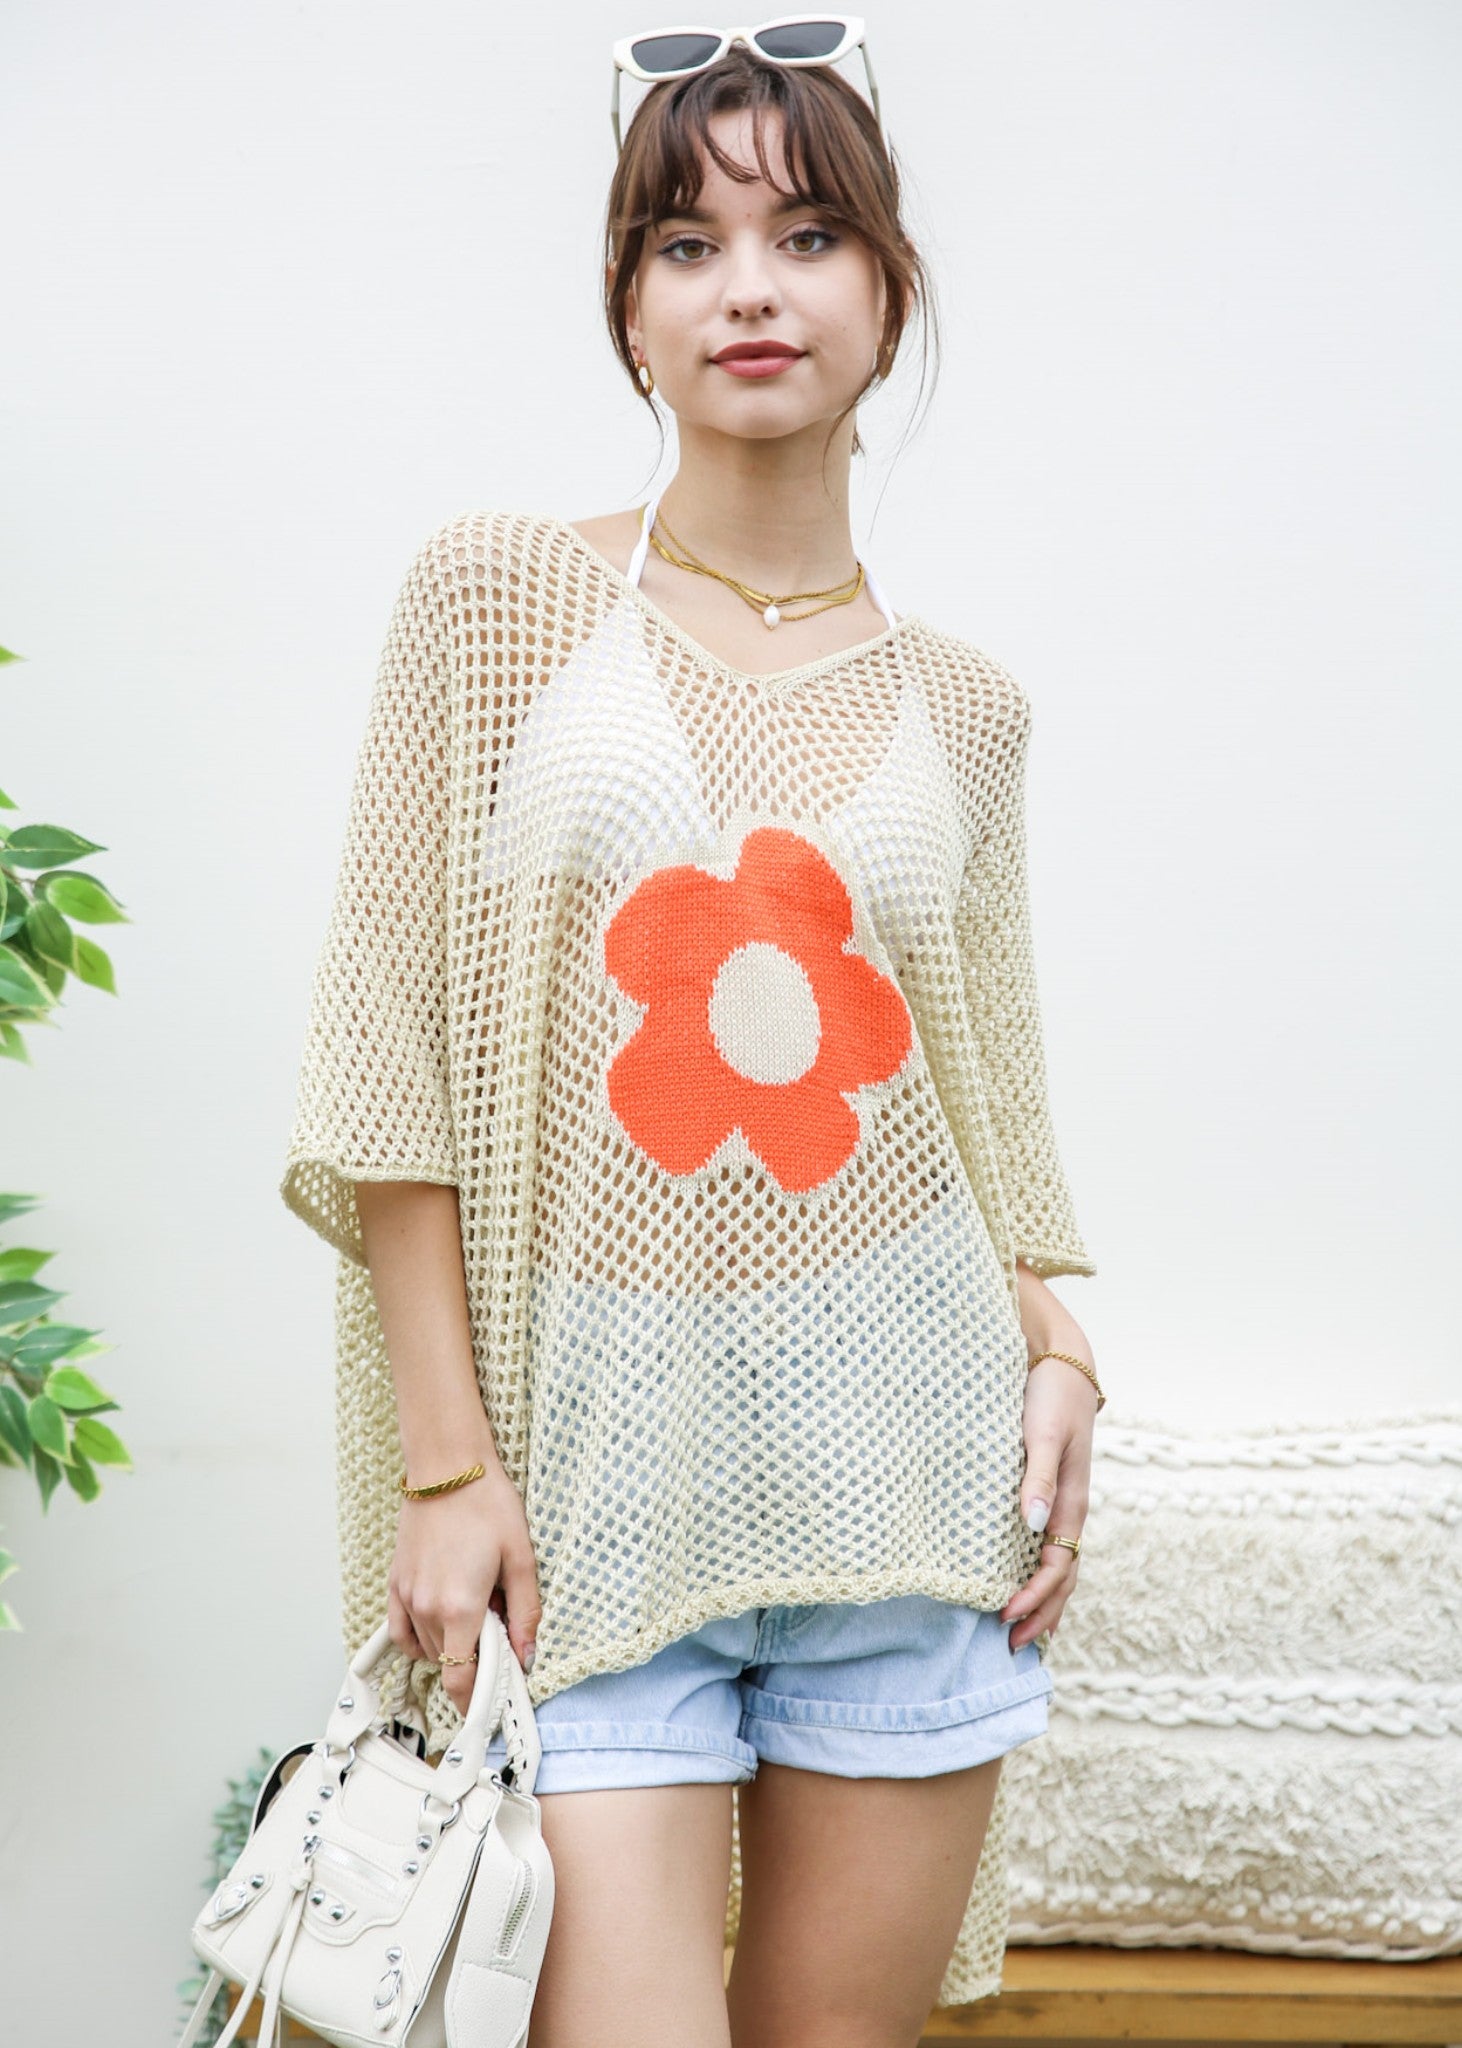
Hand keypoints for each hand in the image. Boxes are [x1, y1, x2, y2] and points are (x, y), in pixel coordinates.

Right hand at [387, 1458, 542, 1716]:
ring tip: (477, 1612)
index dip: (476, 1699)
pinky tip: (442, 1624)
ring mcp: (406, 1597)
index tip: (495, 1700)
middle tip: (501, 1635)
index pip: (461, 1680)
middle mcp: (427, 1609)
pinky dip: (421, 1639)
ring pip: (428, 1648)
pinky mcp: (395, 1583)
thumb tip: (528, 1658)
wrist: (448, 1466)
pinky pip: (402, 1631)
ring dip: (452, 1646)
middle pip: (448, 1664)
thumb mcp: (521, 1559)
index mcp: (460, 1607)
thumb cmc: (488, 1505)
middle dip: (475, 1661)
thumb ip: (525, 1614)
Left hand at [1002, 1350, 1097, 1650]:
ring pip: (1059, 1566)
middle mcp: (1070, 1510)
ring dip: (1043, 1601)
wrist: (1061, 1363)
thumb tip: (1033, 1525)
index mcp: (1072, 1503)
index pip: (1057, 1567)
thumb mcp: (1044, 1434)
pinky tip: (1024, 1585)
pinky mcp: (1048, 1492)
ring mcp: (1061, 1504)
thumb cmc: (1050, 1397)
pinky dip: (1040, 1576)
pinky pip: (1049, 1547)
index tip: (1003, 1618)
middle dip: (1040, 1614)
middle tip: (1010, 1646)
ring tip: (1022, 1632)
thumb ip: (1039, 1477)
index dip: (1033, 1597)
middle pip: (1063, 1578)